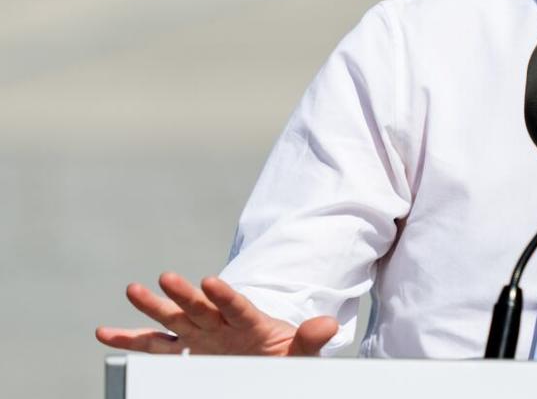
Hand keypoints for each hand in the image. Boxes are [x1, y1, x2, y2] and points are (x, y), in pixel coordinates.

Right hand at [96, 271, 338, 355]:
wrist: (268, 362)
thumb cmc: (284, 356)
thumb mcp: (300, 353)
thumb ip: (309, 341)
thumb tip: (327, 326)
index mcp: (250, 323)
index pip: (238, 307)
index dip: (226, 295)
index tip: (211, 280)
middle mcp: (220, 325)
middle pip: (201, 308)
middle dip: (184, 294)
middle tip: (166, 277)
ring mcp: (200, 335)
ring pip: (174, 320)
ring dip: (154, 307)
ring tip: (133, 289)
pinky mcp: (186, 349)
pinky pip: (156, 346)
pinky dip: (131, 339)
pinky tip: (106, 332)